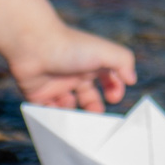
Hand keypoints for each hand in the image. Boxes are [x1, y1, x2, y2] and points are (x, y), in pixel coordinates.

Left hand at [0, 0, 136, 112]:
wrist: (33, 46)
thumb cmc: (71, 47)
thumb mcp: (105, 52)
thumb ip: (124, 62)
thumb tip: (131, 79)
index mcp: (90, 63)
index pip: (108, 80)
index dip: (115, 90)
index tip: (114, 97)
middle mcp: (74, 74)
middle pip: (89, 98)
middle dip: (95, 110)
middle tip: (94, 115)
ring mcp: (56, 84)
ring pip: (69, 108)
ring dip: (74, 117)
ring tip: (75, 119)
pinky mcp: (38, 94)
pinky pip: (47, 112)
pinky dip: (53, 118)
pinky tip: (58, 115)